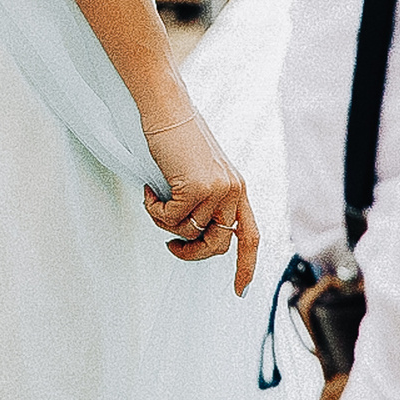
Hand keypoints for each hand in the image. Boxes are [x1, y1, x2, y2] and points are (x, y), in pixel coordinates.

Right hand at [141, 110, 259, 295]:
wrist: (166, 108)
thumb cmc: (177, 137)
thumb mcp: (200, 172)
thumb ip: (205, 200)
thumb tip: (193, 235)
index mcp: (237, 189)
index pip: (250, 236)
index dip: (246, 266)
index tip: (239, 290)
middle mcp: (233, 191)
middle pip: (216, 244)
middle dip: (191, 253)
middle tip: (171, 246)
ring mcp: (216, 189)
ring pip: (187, 231)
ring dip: (164, 222)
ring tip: (154, 200)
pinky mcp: (195, 186)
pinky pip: (170, 218)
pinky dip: (154, 209)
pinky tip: (149, 190)